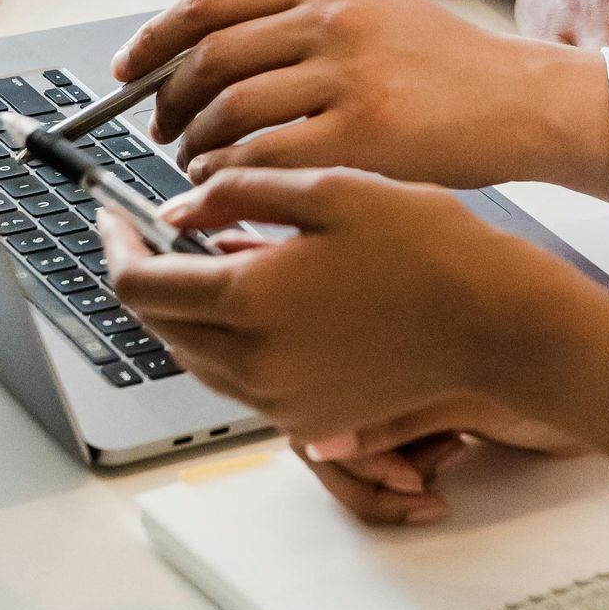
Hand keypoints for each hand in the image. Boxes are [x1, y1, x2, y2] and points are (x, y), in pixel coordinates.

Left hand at [103, 166, 608, 509]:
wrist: (496, 323)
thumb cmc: (429, 247)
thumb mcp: (333, 191)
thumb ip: (244, 192)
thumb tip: (177, 210)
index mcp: (252, 301)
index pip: (141, 284)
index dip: (115, 247)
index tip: (113, 217)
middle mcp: (255, 363)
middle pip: (159, 327)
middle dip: (142, 277)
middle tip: (146, 232)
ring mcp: (281, 400)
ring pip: (195, 357)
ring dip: (183, 310)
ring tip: (205, 256)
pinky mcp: (309, 418)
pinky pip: (238, 379)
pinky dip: (226, 338)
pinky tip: (257, 295)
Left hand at [112, 0, 608, 198]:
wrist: (522, 100)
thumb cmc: (449, 66)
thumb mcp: (375, 9)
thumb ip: (303, 16)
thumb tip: (211, 45)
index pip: (209, 4)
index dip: (154, 39)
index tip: (126, 68)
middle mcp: (331, 20)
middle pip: (208, 61)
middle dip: (167, 104)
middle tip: (161, 133)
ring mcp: (347, 76)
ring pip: (228, 112)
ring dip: (195, 147)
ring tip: (195, 168)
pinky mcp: (363, 134)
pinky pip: (265, 159)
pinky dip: (230, 180)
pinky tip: (228, 192)